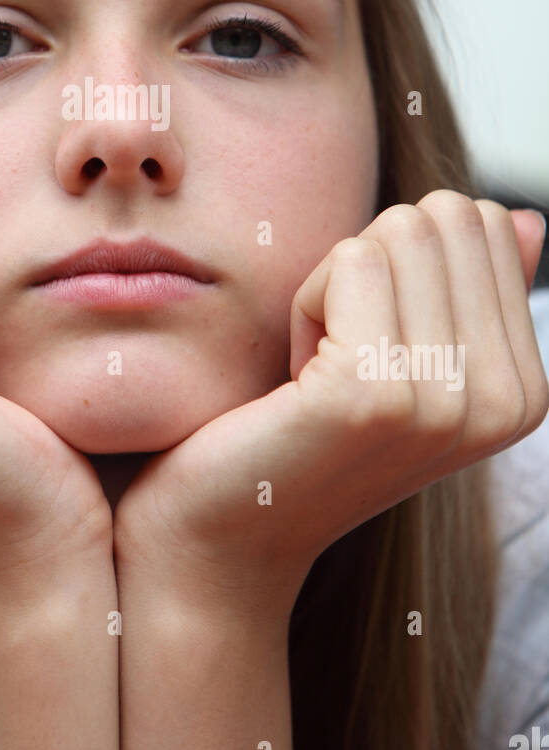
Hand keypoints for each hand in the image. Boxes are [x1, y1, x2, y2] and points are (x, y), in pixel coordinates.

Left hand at [113, 192, 547, 615]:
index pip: (483, 223)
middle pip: (443, 218)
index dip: (403, 263)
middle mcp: (503, 401)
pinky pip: (351, 260)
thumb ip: (469, 288)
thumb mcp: (406, 355)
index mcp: (524, 389)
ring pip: (396, 233)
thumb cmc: (303, 430)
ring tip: (319, 370)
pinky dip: (306, 300)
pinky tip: (297, 377)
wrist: (230, 532)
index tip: (372, 346)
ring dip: (335, 285)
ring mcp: (447, 401)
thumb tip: (521, 217)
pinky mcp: (376, 392)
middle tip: (339, 352)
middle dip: (372, 263)